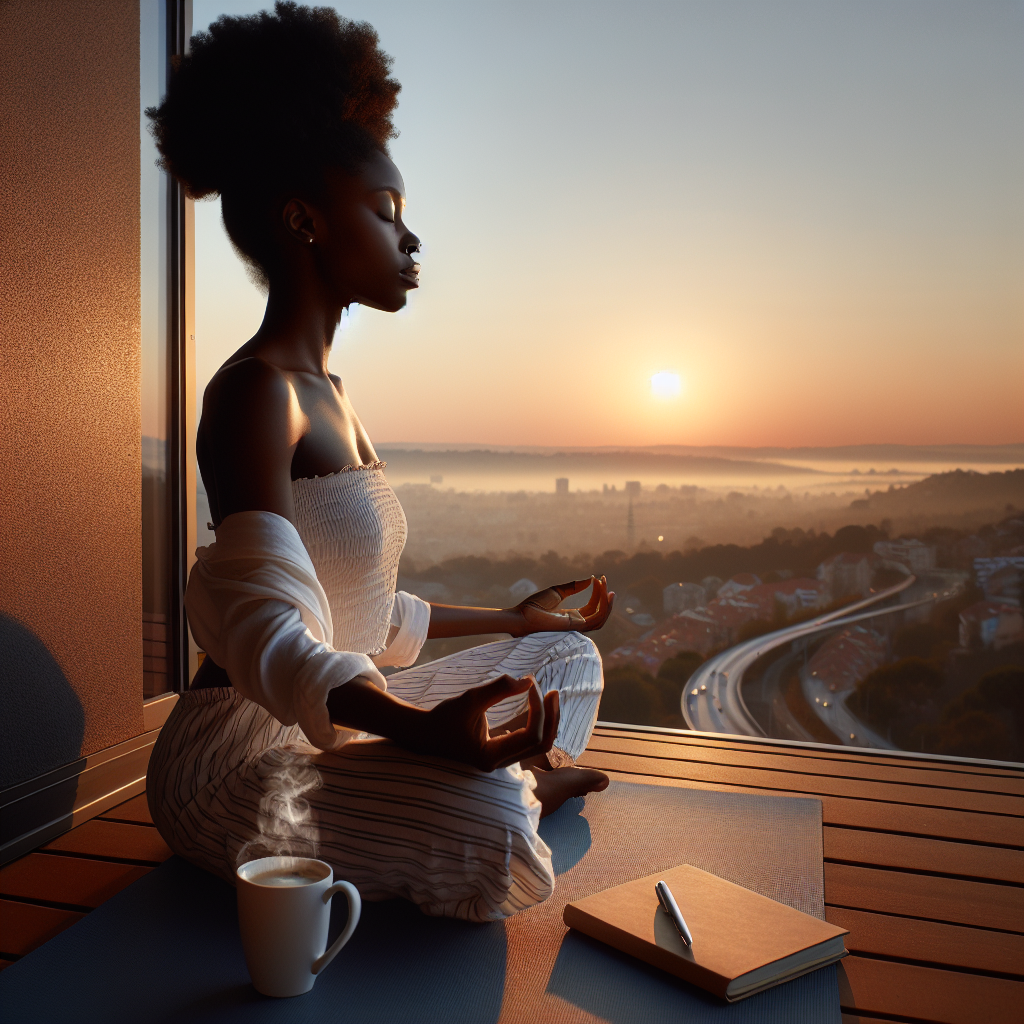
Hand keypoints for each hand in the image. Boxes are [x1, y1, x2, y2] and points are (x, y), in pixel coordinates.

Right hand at [404, 674, 558, 770]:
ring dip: (547, 720)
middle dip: (550, 717)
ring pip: (538, 746)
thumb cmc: (444, 718)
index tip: (530, 683)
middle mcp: (500, 764)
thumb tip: (528, 682)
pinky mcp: (501, 753)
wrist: (424, 735)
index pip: (530, 735)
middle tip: (553, 691)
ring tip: (549, 695)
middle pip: (541, 745)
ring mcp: (502, 761)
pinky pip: (529, 742)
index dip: (537, 709)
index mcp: (491, 757)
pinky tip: (536, 705)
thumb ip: (498, 689)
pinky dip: (537, 724)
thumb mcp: (470, 699)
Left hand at [508, 576, 614, 636]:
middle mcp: (576, 623)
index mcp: (571, 616)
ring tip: (609, 588)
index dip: (597, 594)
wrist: (522, 615)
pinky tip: (602, 592)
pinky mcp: (575, 626)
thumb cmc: (534, 606)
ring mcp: (576, 626)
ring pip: (600, 618)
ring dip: (607, 603)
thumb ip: (573, 587)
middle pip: (599, 613)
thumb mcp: (557, 592)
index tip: (597, 578)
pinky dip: (602, 606)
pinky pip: (596, 618)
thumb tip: (589, 579)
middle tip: (605, 581)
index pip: (591, 607)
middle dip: (606, 599)